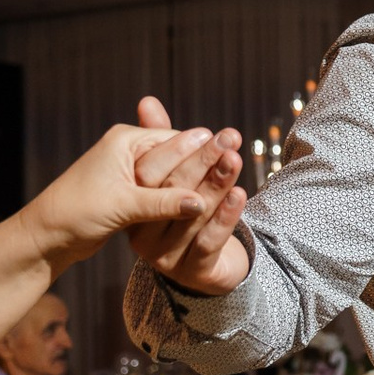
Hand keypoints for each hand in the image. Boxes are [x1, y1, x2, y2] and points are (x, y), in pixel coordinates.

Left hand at [18, 115, 219, 268]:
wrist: (46, 236)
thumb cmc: (77, 213)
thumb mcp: (123, 206)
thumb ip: (163, 203)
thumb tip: (201, 203)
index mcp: (126, 141)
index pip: (175, 140)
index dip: (204, 149)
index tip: (232, 152)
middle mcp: (129, 151)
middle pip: (177, 154)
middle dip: (204, 162)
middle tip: (236, 160)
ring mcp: (130, 172)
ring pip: (173, 175)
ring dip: (196, 182)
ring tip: (228, 186)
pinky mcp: (130, 193)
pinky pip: (164, 191)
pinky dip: (181, 198)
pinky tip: (202, 206)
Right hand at [125, 97, 250, 295]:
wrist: (207, 268)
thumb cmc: (186, 212)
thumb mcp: (174, 178)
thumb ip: (162, 143)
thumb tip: (148, 101)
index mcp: (134, 207)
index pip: (151, 175)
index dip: (179, 151)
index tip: (206, 132)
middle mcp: (143, 235)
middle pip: (173, 192)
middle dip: (203, 161)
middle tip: (229, 138)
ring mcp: (166, 257)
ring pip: (193, 215)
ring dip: (217, 184)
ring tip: (236, 159)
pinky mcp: (192, 272)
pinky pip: (208, 242)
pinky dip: (225, 216)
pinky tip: (239, 195)